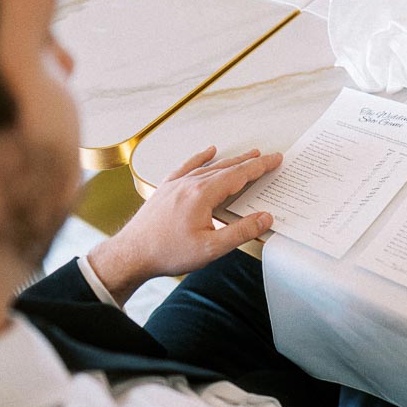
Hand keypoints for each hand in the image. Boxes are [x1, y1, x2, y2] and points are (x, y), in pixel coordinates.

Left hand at [86, 146, 280, 302]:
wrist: (131, 254)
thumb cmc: (167, 252)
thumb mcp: (211, 248)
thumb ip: (241, 232)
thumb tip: (265, 218)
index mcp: (202, 195)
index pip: (239, 175)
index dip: (259, 167)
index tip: (274, 159)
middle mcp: (189, 184)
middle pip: (226, 167)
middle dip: (249, 161)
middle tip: (267, 156)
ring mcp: (176, 184)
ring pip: (209, 166)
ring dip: (230, 160)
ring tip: (246, 156)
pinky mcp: (166, 189)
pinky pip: (187, 167)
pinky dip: (200, 158)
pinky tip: (208, 152)